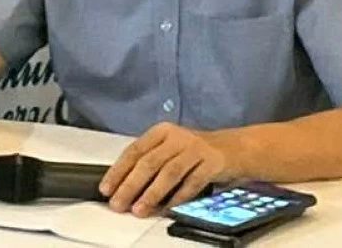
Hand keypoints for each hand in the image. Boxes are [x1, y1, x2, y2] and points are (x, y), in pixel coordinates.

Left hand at [100, 123, 235, 216]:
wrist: (234, 148)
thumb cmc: (195, 151)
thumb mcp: (170, 149)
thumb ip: (150, 162)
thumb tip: (123, 185)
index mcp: (161, 132)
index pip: (134, 151)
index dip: (118, 171)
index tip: (107, 188)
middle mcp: (176, 137)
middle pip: (148, 162)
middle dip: (130, 185)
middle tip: (118, 203)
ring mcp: (195, 148)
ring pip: (168, 173)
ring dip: (151, 194)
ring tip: (139, 209)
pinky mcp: (211, 162)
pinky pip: (191, 183)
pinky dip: (178, 197)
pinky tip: (166, 208)